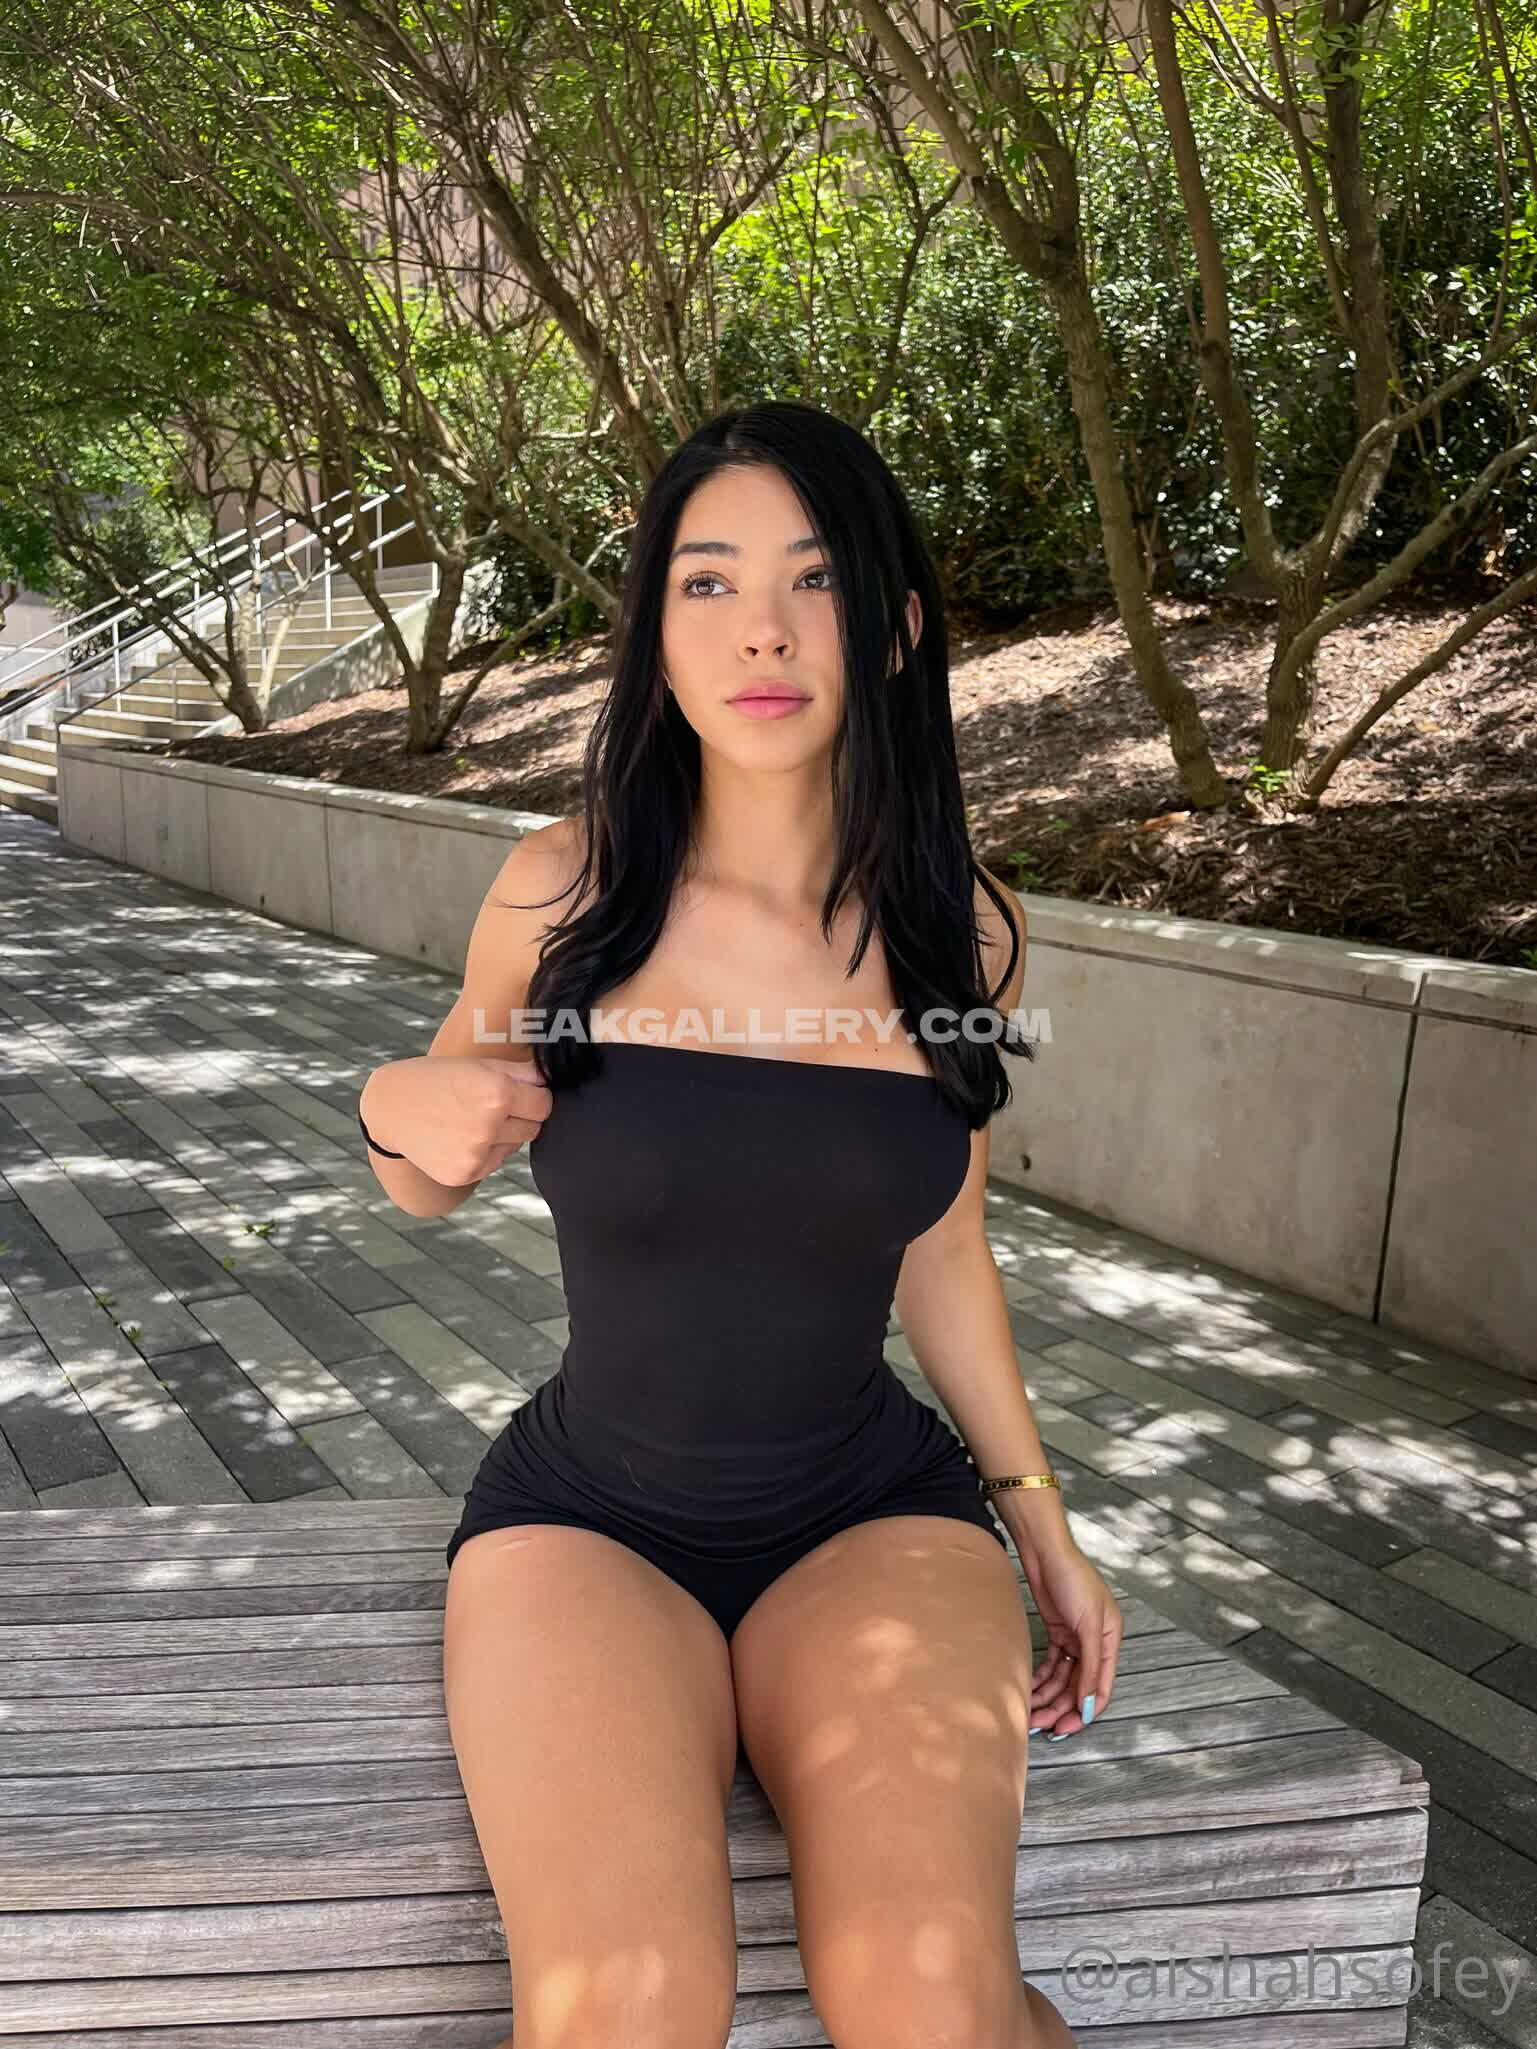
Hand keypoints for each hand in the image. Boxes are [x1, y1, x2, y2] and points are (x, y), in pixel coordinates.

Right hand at [363, 1055, 552, 1186]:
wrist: (390, 1108)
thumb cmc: (437, 1079)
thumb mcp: (478, 1065)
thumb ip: (522, 1073)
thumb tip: (551, 1082)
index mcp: (496, 1093)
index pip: (544, 1104)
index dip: (535, 1097)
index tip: (522, 1093)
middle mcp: (488, 1126)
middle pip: (533, 1127)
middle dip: (522, 1115)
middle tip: (492, 1104)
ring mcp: (475, 1154)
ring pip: (515, 1145)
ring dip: (503, 1134)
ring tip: (471, 1119)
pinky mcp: (464, 1173)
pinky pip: (494, 1162)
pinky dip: (486, 1151)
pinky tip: (460, 1136)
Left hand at [1021, 1537, 1122, 1738]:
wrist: (1045, 1551)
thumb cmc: (1072, 1579)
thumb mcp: (1088, 1624)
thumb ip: (1090, 1665)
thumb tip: (1088, 1703)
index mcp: (1110, 1639)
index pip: (1100, 1686)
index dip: (1084, 1709)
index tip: (1067, 1726)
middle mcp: (1095, 1642)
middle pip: (1079, 1685)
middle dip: (1061, 1706)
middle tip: (1042, 1725)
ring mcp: (1075, 1637)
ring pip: (1063, 1678)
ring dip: (1049, 1696)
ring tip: (1031, 1713)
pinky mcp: (1057, 1632)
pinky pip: (1051, 1664)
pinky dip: (1042, 1678)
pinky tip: (1030, 1691)